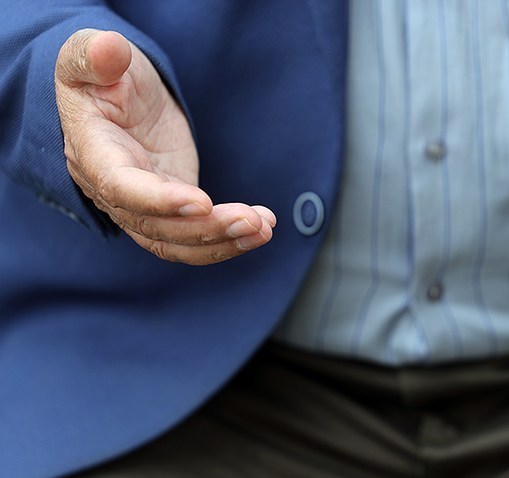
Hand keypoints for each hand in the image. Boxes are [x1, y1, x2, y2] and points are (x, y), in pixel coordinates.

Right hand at [55, 29, 275, 264]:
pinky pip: (195, 236)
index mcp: (92, 153)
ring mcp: (143, 206)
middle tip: (251, 221)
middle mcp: (113, 191)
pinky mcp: (172, 208)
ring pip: (178, 242)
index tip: (203, 203)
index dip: (160, 201)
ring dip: (223, 242)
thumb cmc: (101, 74)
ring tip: (263, 229)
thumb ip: (94, 55)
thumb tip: (108, 49)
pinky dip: (228, 240)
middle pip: (157, 227)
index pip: (122, 188)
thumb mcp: (89, 55)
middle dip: (206, 230)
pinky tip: (261, 228)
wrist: (115, 95)